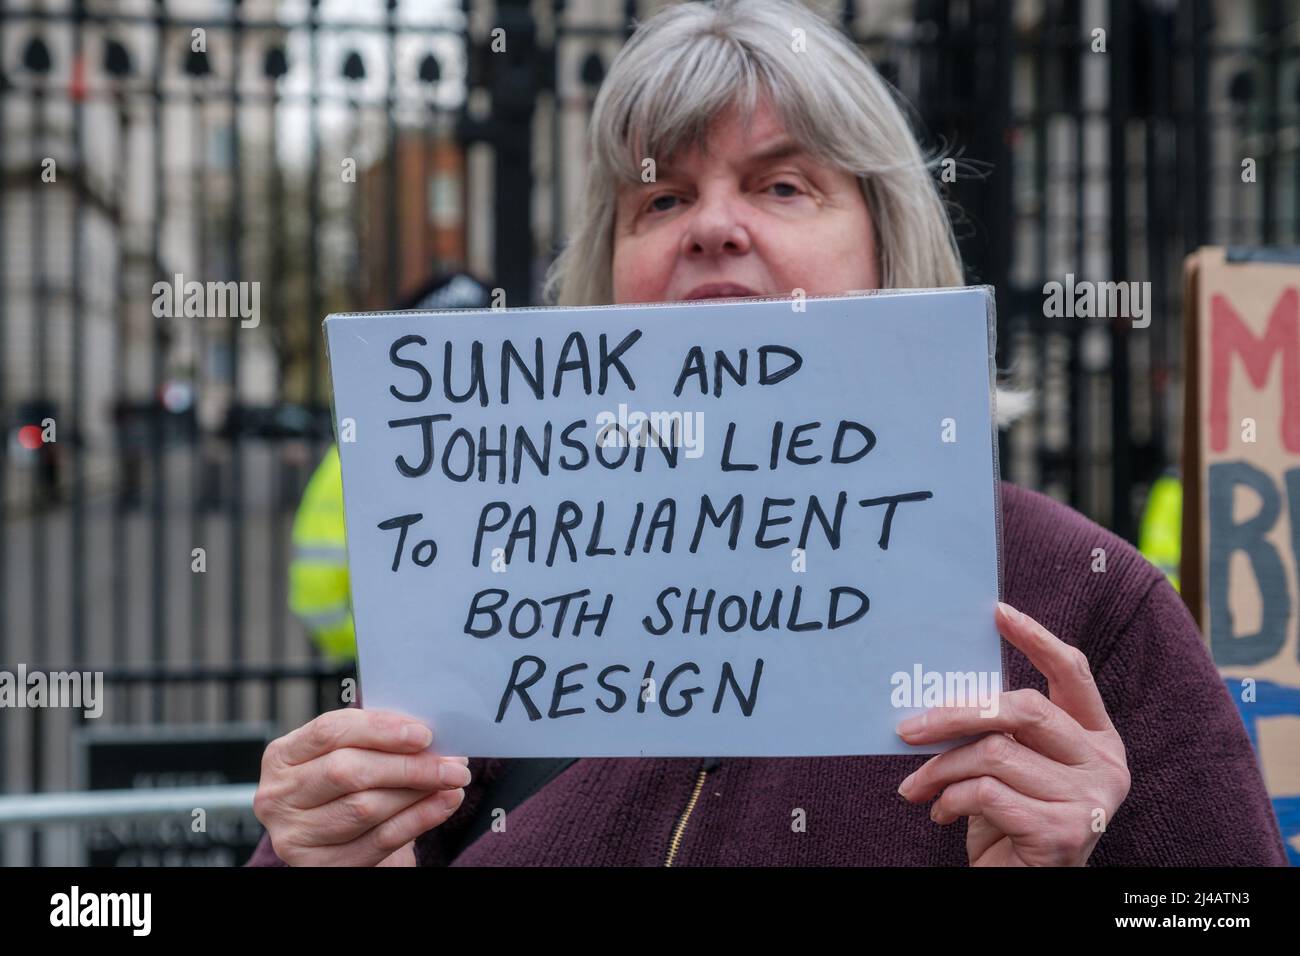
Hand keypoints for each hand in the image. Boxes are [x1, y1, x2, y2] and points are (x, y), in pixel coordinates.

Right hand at [253, 708, 470, 865]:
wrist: (330, 832)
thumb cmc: (342, 782)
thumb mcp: (345, 752)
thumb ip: (375, 738)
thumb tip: (429, 733)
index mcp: (283, 755)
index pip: (330, 731)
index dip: (380, 729)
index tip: (423, 733)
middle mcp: (279, 795)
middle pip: (349, 771)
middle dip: (408, 765)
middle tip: (452, 762)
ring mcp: (295, 834)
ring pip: (365, 807)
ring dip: (417, 793)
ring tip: (451, 781)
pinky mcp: (318, 865)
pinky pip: (378, 840)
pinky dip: (417, 820)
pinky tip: (443, 804)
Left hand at [895, 602, 1129, 865]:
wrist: (1022, 887)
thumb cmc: (1011, 821)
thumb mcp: (1010, 766)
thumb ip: (999, 730)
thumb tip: (938, 692)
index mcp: (1097, 737)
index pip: (1073, 673)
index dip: (1036, 639)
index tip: (997, 612)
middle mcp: (1105, 764)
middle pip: (1023, 709)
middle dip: (955, 714)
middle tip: (907, 729)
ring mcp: (1091, 799)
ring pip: (994, 753)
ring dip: (941, 769)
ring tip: (917, 787)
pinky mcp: (1065, 833)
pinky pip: (987, 794)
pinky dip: (951, 800)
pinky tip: (940, 814)